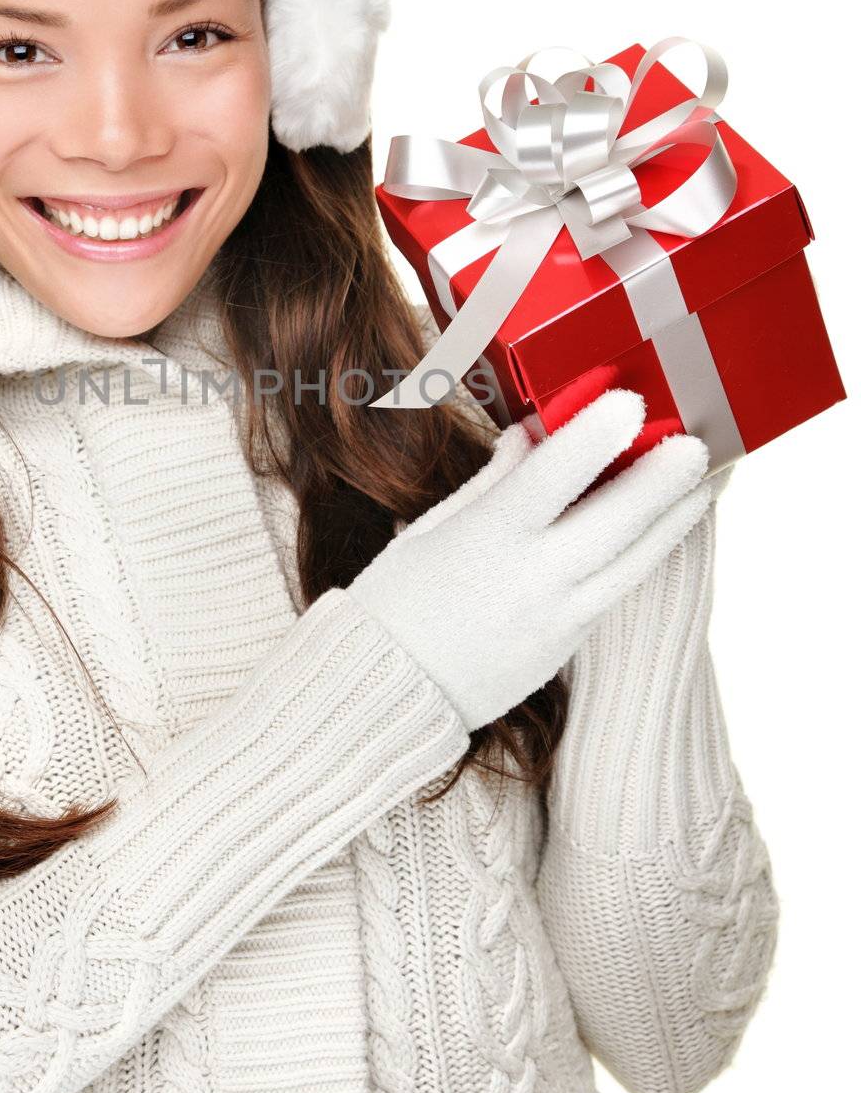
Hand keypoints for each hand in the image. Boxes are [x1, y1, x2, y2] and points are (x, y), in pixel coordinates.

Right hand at [346, 389, 726, 732]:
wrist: (389, 692)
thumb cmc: (398, 599)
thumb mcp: (434, 528)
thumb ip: (493, 480)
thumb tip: (532, 434)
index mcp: (485, 538)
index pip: (550, 478)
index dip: (593, 436)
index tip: (628, 399)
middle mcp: (529, 579)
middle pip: (615, 522)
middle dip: (663, 478)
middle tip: (698, 442)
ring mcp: (557, 617)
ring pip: (635, 562)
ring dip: (674, 519)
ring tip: (702, 485)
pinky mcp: (568, 646)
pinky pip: (618, 591)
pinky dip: (646, 555)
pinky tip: (663, 529)